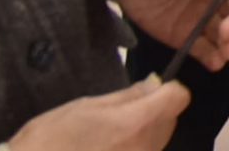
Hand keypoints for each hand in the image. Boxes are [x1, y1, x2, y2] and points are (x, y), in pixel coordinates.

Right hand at [8, 78, 188, 149]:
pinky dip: (133, 148)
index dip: (167, 90)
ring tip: (109, 135)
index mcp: (134, 123)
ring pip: (158, 141)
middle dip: (154, 110)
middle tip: (121, 112)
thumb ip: (126, 96)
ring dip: (144, 132)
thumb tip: (154, 83)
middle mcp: (144, 148)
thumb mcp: (85, 106)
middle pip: (169, 120)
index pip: (177, 98)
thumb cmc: (51, 140)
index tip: (151, 90)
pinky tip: (107, 149)